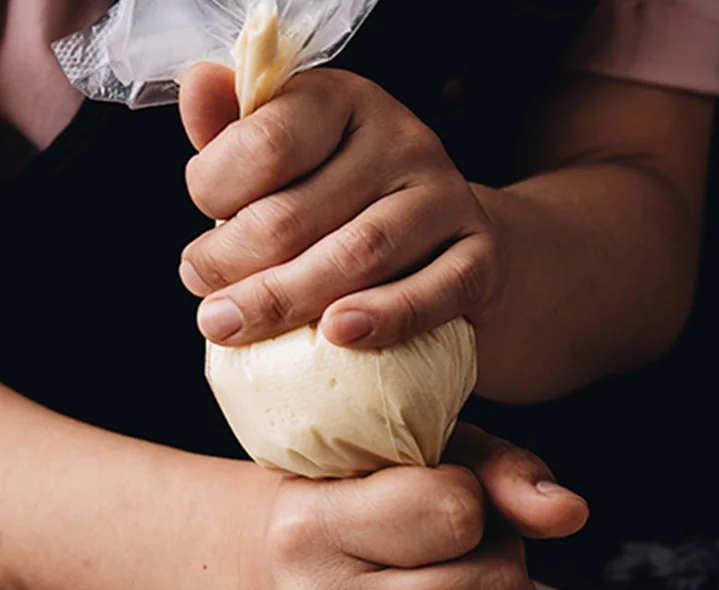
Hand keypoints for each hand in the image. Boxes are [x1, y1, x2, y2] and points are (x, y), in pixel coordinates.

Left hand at [178, 64, 502, 349]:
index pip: (265, 140)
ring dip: (290, 299)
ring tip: (239, 328)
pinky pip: (435, 292)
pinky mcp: (480, 257)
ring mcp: (446, 198)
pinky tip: (341, 334)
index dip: (214, 197)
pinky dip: (387, 316)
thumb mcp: (291, 162)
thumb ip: (238, 136)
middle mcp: (400, 139)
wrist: (452, 245)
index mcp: (343, 103)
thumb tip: (199, 87)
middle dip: (236, 268)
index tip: (198, 253)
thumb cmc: (353, 208)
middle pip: (300, 212)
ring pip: (360, 253)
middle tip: (210, 311)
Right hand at [245, 427, 586, 589]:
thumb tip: (567, 512)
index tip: (449, 507)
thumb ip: (503, 473)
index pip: (458, 514)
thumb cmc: (363, 512)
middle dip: (506, 569)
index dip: (478, 506)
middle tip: (472, 560)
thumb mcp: (427, 462)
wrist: (285, 579)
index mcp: (316, 524)